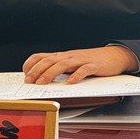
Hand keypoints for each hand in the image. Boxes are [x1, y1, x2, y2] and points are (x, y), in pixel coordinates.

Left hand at [22, 46, 138, 84]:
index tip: (25, 74)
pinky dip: (76, 76)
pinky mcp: (93, 65)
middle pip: (49, 60)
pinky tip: (70, 82)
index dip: (31, 64)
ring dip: (51, 73)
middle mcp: (69, 56)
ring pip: (63, 64)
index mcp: (62, 56)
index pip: (41, 56)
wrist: (114, 55)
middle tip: (29, 81)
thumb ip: (59, 68)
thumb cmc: (91, 61)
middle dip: (37, 71)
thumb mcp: (71, 62)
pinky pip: (84, 70)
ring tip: (42, 82)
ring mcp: (81, 60)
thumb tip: (42, 77)